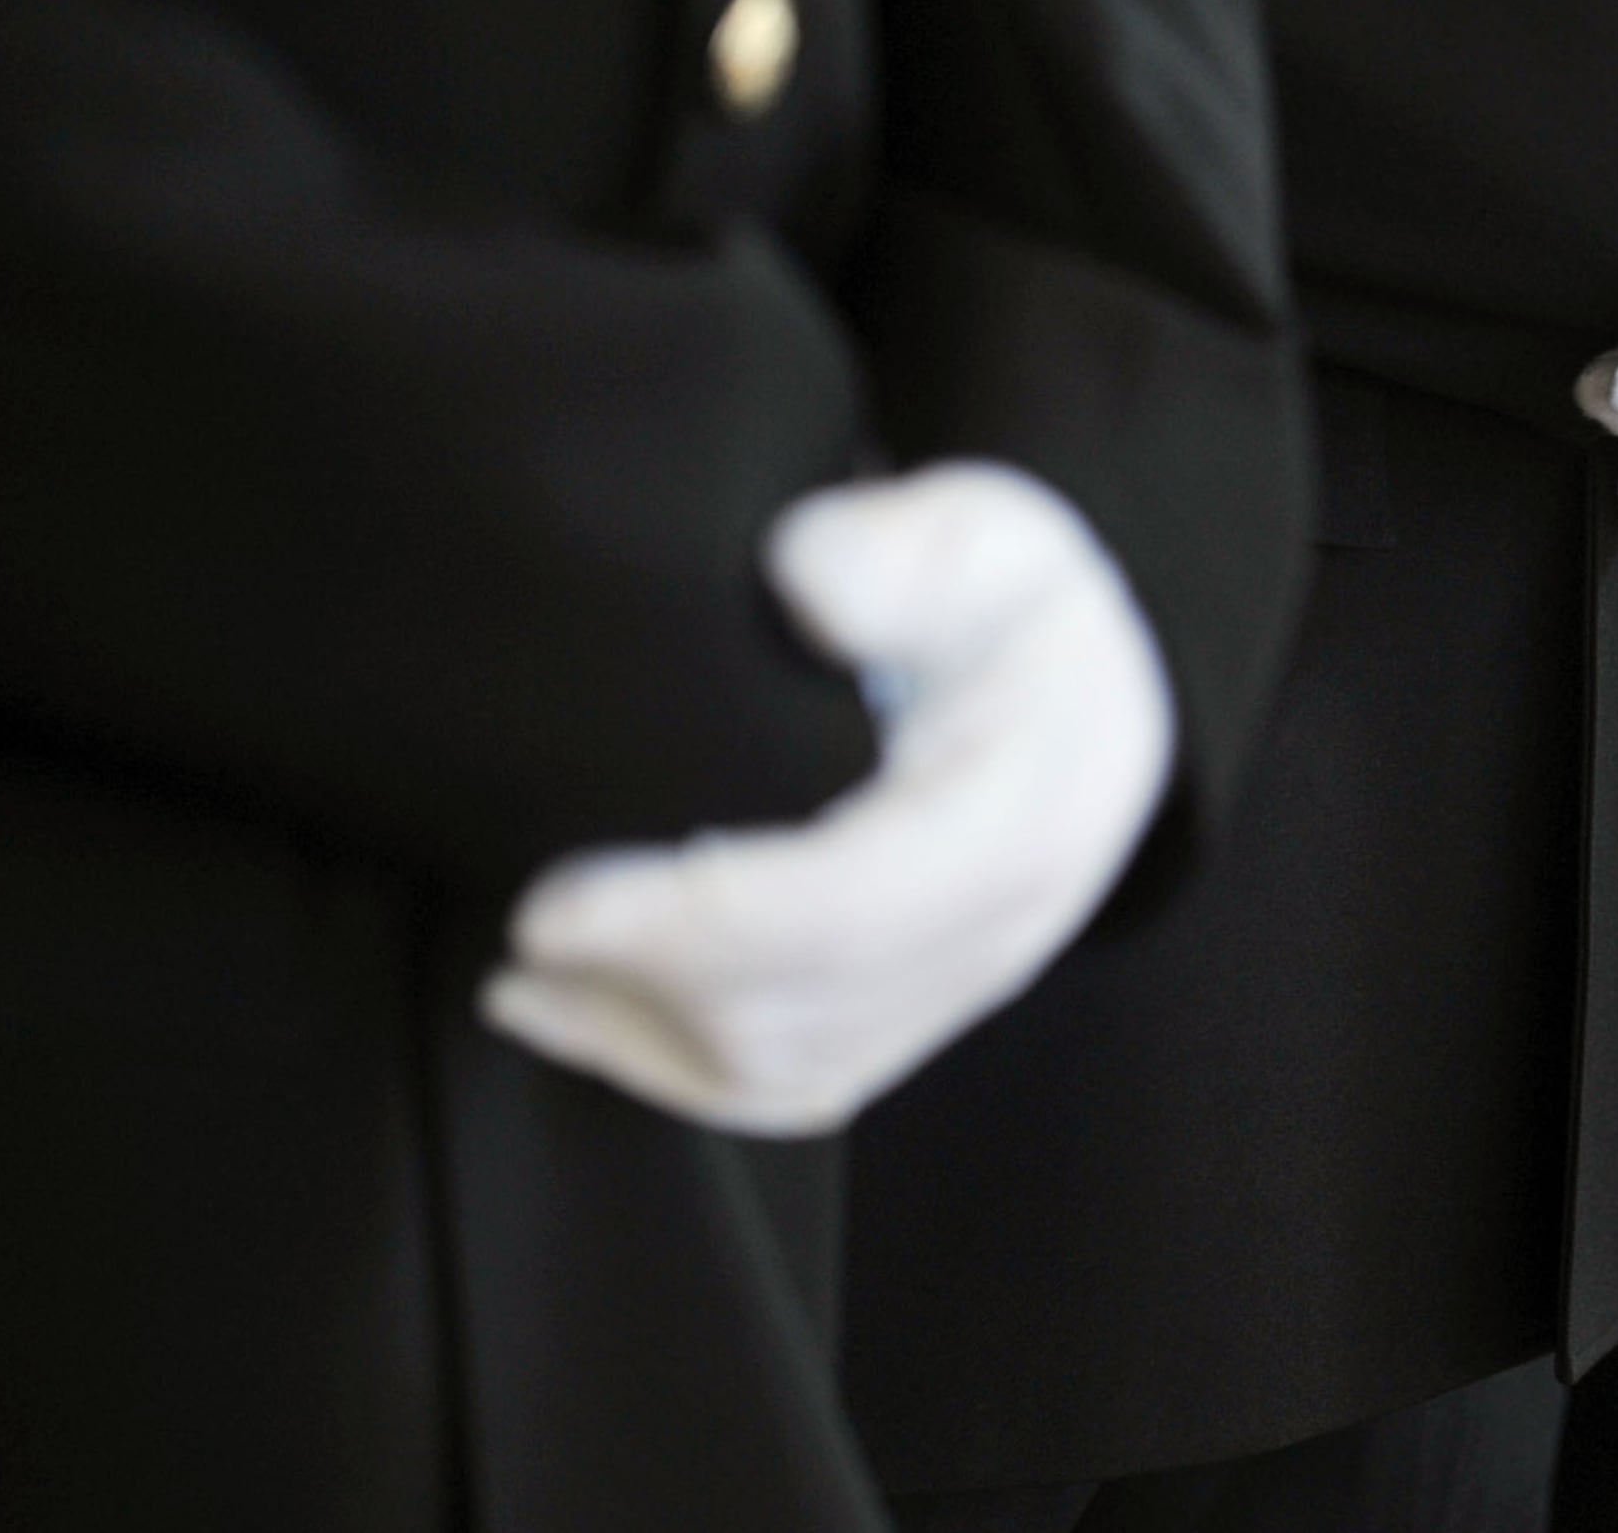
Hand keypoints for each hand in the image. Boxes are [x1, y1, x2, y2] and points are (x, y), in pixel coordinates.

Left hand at [478, 462, 1169, 1135]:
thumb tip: (807, 585)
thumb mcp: (981, 532)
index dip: (687, 925)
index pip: (845, 910)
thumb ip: (897, 549)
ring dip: (643, 1040)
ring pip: (789, 1069)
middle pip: (801, 1011)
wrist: (1091, 673)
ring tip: (529, 984)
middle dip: (642, 984)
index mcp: (1021, 816)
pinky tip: (591, 1027)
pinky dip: (682, 1076)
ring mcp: (962, 987)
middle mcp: (1000, 931)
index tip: (556, 908)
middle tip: (526, 925)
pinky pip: (799, 1087)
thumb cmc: (1014, 600)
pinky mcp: (920, 1012)